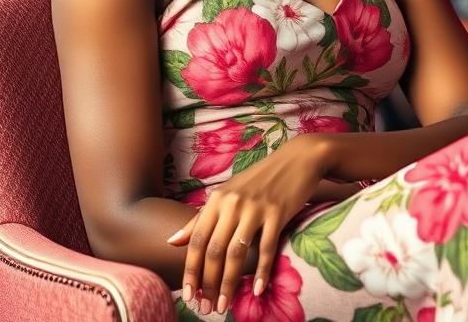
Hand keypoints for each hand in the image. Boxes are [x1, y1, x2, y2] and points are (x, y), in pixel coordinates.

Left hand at [166, 133, 325, 314]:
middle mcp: (232, 203)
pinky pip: (266, 248)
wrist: (296, 160)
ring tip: (225, 305)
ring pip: (236, 252)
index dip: (191, 270)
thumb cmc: (258, 180)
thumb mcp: (227, 194)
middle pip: (215, 250)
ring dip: (229, 283)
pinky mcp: (277, 213)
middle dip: (208, 283)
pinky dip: (261, 271)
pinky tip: (257, 290)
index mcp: (217, 199)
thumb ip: (200, 218)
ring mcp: (255, 208)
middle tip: (207, 308)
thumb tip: (172, 241)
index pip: (197, 240)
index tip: (189, 295)